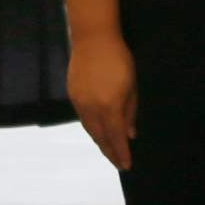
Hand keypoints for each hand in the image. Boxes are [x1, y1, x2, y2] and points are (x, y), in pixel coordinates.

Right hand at [70, 33, 138, 171]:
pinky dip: (92, 129)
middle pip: (100, 138)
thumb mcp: (132, 85)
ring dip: (100, 142)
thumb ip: (130, 111)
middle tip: (118, 163)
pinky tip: (98, 132)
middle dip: (110, 152)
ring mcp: (80, 103)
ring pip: (90, 130)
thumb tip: (130, 134)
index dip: (121, 153)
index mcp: (110, 107)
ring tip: (109, 151)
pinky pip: (83, 119)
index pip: (116, 137)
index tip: (127, 165)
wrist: (93, 39)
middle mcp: (92, 109)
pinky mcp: (73, 96)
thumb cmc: (119, 59)